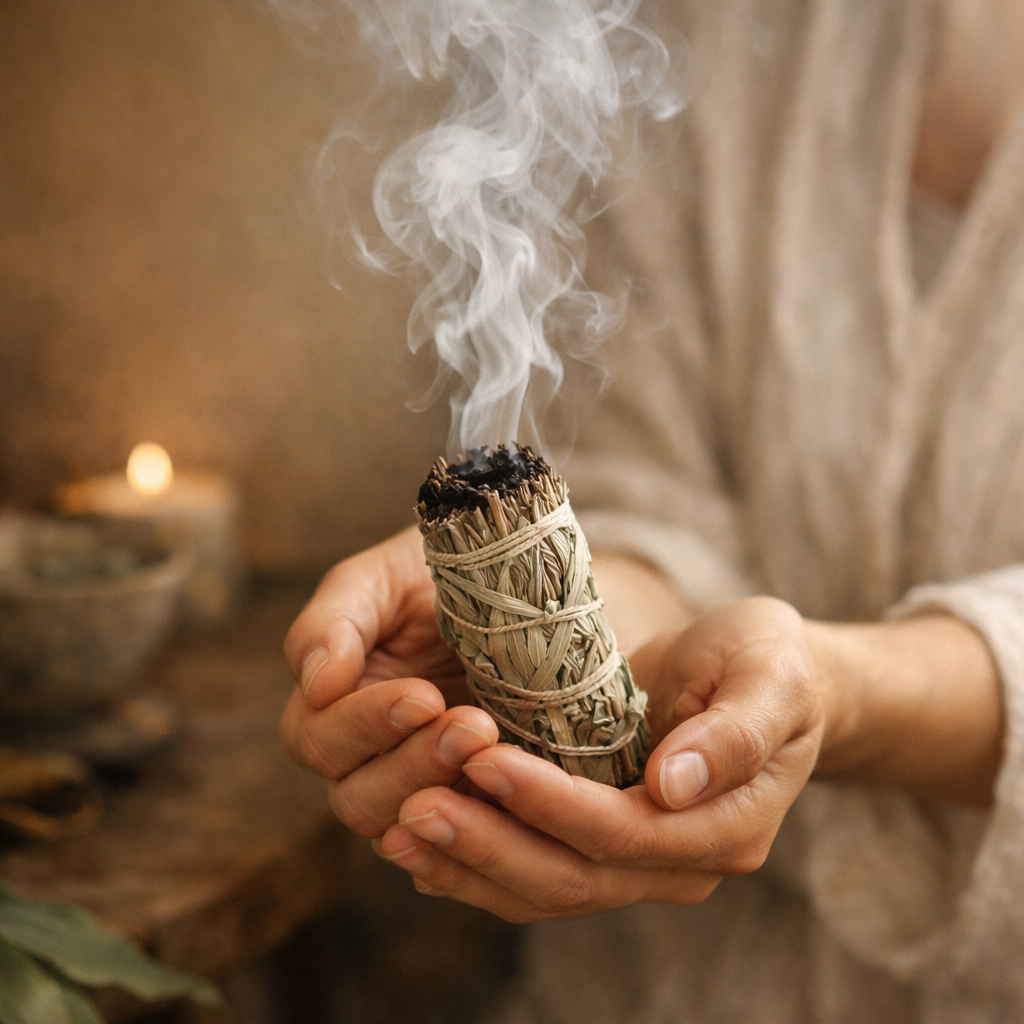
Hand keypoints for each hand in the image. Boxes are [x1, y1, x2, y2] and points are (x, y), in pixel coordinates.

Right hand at [280, 526, 499, 836]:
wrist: (520, 583)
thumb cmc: (439, 573)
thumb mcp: (385, 579)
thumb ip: (336, 621)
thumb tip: (315, 681)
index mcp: (331, 706)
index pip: (319, 739)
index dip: (365, 725)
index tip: (424, 696)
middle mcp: (367, 759)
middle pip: (357, 798)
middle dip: (414, 763)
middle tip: (474, 725)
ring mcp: (423, 786)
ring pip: (408, 828)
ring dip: (448, 793)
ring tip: (495, 744)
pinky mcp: (477, 807)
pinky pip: (465, 846)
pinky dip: (484, 832)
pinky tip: (515, 806)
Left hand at [378, 597, 827, 921]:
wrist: (768, 680)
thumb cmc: (771, 665)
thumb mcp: (770, 676)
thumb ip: (734, 732)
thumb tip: (672, 785)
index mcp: (724, 827)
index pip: (622, 832)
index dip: (550, 804)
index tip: (484, 760)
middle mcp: (678, 861)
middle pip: (571, 876)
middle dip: (488, 844)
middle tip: (412, 807)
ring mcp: (638, 862)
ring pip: (542, 887)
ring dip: (467, 862)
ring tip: (397, 828)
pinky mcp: (602, 845)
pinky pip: (533, 871)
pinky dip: (475, 863)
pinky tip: (421, 845)